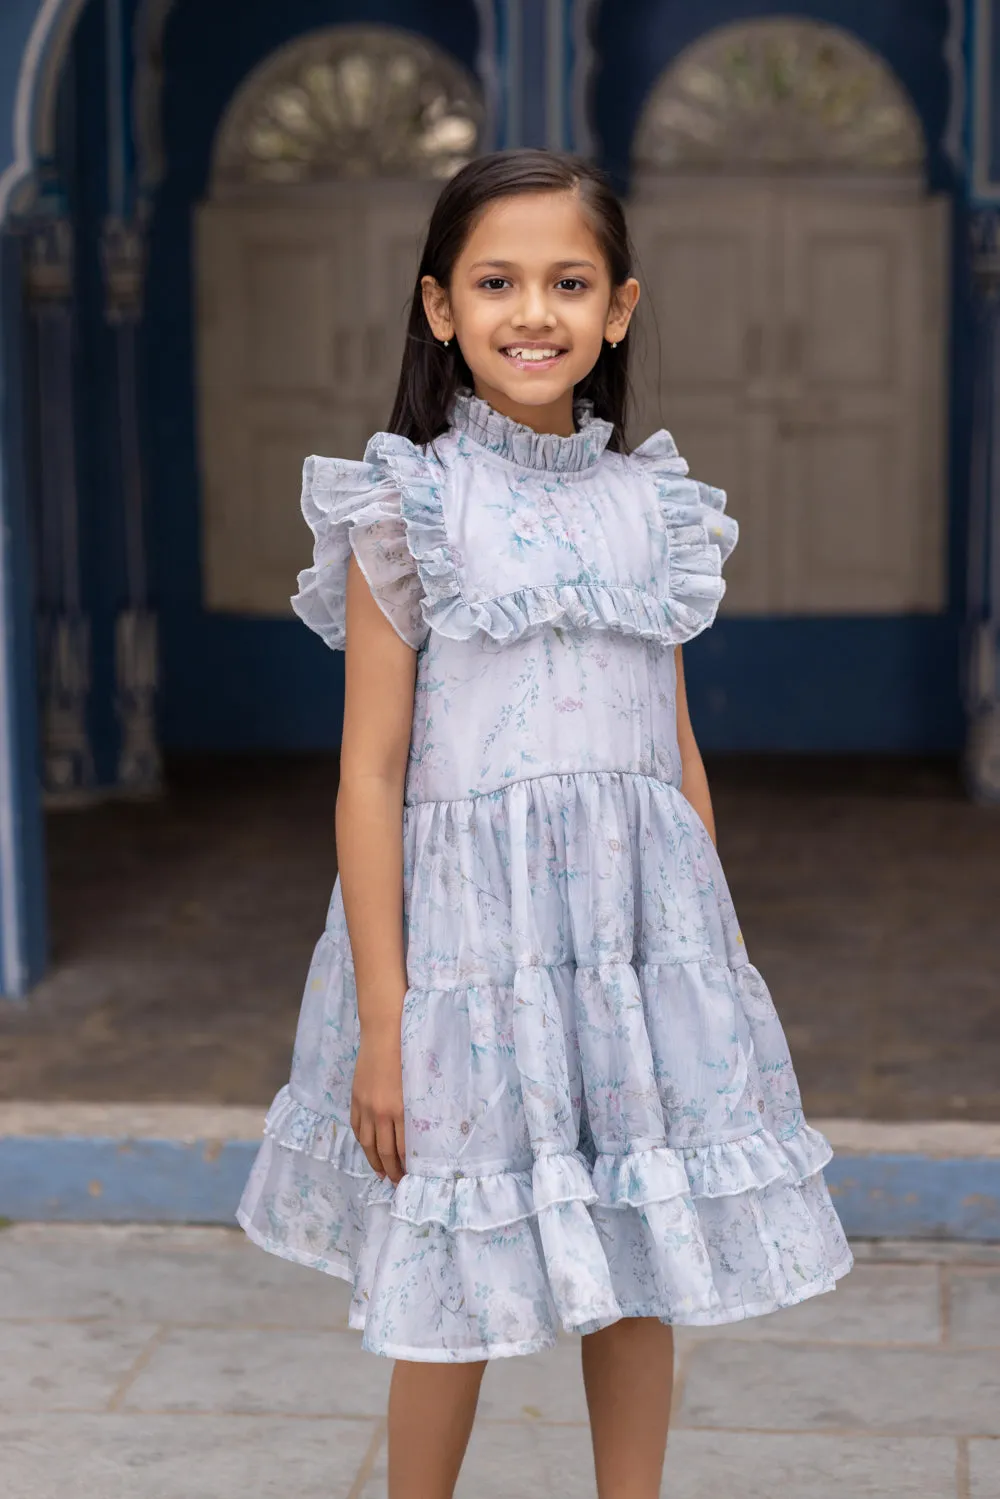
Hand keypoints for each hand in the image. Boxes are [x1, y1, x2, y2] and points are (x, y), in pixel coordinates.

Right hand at [351, 1027, 405, 1183]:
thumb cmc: (409, 1055)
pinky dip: (362, 1141)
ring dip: (374, 1161)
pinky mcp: (356, 1099)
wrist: (384, 1034)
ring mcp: (365, 1106)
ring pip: (368, 1143)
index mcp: (400, 1109)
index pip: (402, 1148)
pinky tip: (368, 1148)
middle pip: (384, 1150)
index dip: (405, 1165)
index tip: (411, 1176)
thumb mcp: (418, 1085)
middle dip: (391, 1170)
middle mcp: (381, 1112)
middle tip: (397, 1182)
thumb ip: (417, 1110)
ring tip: (381, 1172)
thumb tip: (420, 1134)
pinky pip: (357, 1127)